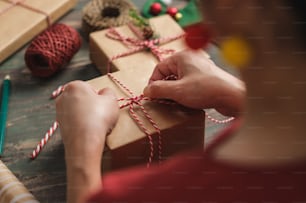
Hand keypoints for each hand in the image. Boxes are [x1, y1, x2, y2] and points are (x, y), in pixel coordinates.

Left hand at [55, 81, 118, 202]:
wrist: (85, 141)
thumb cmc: (98, 117)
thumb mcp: (112, 99)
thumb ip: (109, 92)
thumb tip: (104, 93)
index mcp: (74, 85)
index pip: (90, 88)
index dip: (99, 97)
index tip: (104, 105)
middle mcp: (63, 96)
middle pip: (82, 99)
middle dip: (91, 105)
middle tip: (101, 114)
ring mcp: (60, 112)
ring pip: (78, 111)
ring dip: (86, 116)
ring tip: (96, 124)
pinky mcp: (60, 126)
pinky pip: (75, 122)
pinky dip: (81, 125)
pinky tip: (89, 131)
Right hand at [143, 50, 244, 115]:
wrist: (232, 96)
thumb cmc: (205, 90)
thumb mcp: (177, 91)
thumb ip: (158, 90)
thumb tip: (146, 91)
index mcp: (181, 57)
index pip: (159, 68)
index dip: (153, 82)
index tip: (151, 96)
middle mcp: (189, 60)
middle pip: (169, 74)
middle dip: (164, 88)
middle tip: (162, 101)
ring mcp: (198, 69)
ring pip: (178, 80)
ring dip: (174, 92)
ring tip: (174, 103)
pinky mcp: (205, 79)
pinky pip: (188, 84)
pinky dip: (184, 93)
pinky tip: (185, 102)